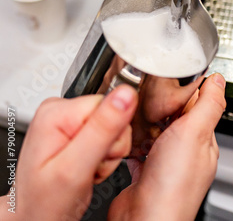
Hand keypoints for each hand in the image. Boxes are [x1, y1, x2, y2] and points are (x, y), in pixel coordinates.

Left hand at [0, 85, 137, 220]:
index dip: (112, 134)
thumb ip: (103, 128)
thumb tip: (125, 94)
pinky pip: (110, 136)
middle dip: (110, 147)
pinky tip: (87, 167)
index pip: (109, 103)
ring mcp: (70, 120)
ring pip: (115, 127)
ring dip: (108, 155)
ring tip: (87, 169)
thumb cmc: (44, 202)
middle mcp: (62, 110)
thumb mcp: (75, 168)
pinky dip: (104, 157)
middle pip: (114, 114)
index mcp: (57, 110)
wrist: (36, 219)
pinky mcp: (79, 130)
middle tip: (89, 167)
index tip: (96, 156)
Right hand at [108, 73, 225, 220]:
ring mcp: (164, 163)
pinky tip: (127, 134)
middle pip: (175, 117)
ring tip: (135, 108)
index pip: (198, 106)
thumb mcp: (195, 132)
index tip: (173, 75)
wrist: (144, 219)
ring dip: (146, 121)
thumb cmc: (173, 184)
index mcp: (203, 142)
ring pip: (155, 132)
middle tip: (148, 90)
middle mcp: (185, 153)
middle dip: (163, 104)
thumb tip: (219, 80)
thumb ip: (207, 105)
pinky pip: (138, 149)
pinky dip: (132, 140)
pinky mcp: (143, 172)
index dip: (187, 89)